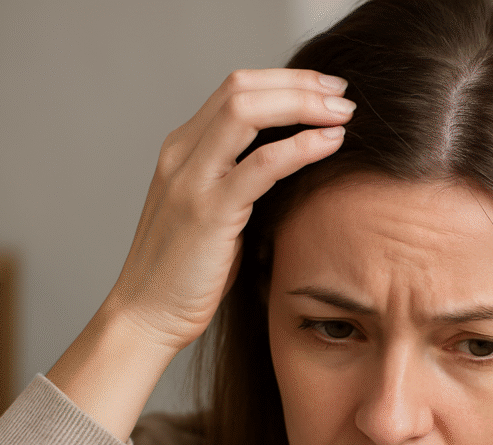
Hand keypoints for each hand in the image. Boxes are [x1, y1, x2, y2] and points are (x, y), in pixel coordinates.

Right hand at [107, 68, 355, 351]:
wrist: (147, 315)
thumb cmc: (190, 271)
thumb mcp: (215, 211)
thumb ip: (242, 180)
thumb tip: (295, 162)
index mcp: (183, 148)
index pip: (236, 89)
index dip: (287, 81)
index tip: (328, 90)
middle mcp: (182, 153)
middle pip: (242, 88)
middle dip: (300, 84)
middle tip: (344, 94)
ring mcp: (191, 179)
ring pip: (247, 112)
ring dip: (303, 105)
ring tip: (344, 113)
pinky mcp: (208, 212)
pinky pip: (260, 165)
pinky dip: (300, 147)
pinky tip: (331, 143)